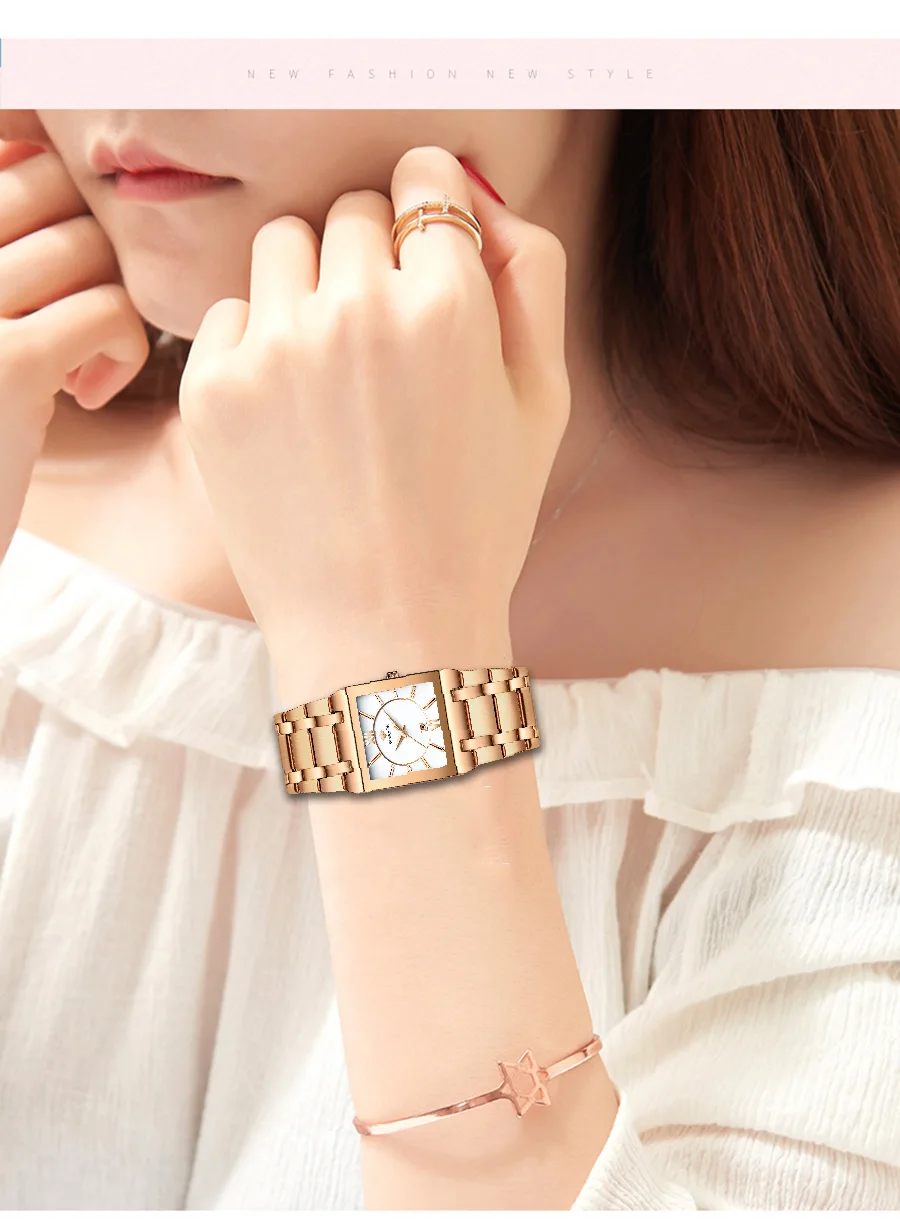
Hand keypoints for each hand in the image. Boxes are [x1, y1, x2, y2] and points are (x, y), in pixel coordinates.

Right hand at [0, 137, 149, 564]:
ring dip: (108, 303)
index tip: (59, 262)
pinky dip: (121, 349)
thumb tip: (43, 156)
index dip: (54, 187)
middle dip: (91, 243)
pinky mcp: (7, 363)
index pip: (11, 149)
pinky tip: (87, 393)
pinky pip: (109, 310)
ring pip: (89, 247)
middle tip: (76, 310)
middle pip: (56, 184)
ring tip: (76, 363)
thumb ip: (0, 248)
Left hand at [178, 145, 570, 675]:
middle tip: (386, 337)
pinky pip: (231, 311)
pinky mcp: (212, 386)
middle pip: (353, 209)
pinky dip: (259, 341)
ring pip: (284, 244)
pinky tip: (291, 410)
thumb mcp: (543, 403)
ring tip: (333, 366)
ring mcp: (275, 346)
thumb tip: (478, 200)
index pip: (426, 178)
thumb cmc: (473, 523)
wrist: (383, 629)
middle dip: (374, 253)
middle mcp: (356, 308)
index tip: (425, 245)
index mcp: (449, 305)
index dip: (431, 208)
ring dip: (311, 282)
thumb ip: (531, 278)